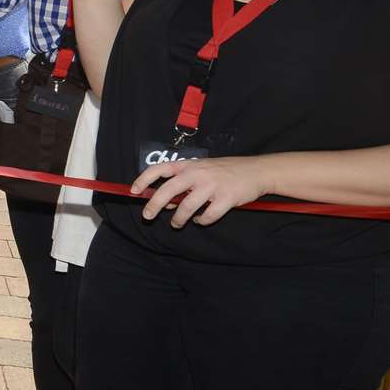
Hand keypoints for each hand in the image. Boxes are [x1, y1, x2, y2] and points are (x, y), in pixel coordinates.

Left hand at [132, 155, 271, 227]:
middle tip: (147, 216)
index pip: (159, 169)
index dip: (144, 179)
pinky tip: (201, 220)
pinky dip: (202, 221)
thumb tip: (165, 202)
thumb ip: (183, 182)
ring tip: (176, 224)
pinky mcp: (226, 199)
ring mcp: (212, 186)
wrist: (256, 171)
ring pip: (186, 207)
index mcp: (189, 165)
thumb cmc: (225, 171)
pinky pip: (208, 216)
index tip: (134, 191)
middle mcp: (198, 174)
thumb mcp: (201, 170)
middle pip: (168, 190)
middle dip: (154, 205)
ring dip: (178, 219)